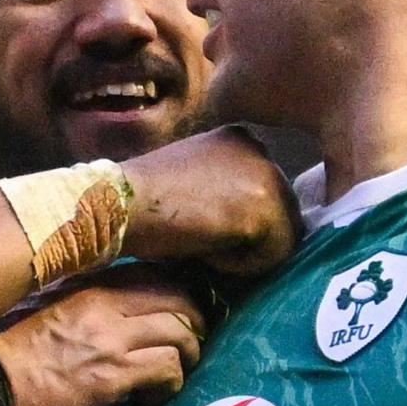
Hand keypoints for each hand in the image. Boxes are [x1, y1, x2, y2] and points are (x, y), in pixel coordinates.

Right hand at [0, 270, 207, 405]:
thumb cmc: (8, 352)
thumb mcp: (48, 310)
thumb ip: (84, 305)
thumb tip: (114, 315)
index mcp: (88, 286)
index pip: (152, 274)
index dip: (178, 292)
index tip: (181, 312)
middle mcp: (105, 304)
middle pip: (178, 298)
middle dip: (194, 322)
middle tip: (190, 344)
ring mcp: (111, 339)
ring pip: (181, 333)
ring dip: (187, 358)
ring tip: (172, 375)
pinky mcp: (112, 376)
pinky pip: (167, 370)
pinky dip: (170, 386)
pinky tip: (152, 398)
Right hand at [123, 128, 299, 277]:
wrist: (123, 203)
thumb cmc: (145, 198)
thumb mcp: (196, 179)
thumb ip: (229, 189)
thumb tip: (254, 228)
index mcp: (243, 138)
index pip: (268, 193)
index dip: (242, 221)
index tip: (204, 225)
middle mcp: (262, 150)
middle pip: (283, 213)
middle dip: (250, 237)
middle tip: (203, 240)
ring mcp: (268, 177)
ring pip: (283, 236)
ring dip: (246, 252)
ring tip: (203, 245)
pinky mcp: (266, 209)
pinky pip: (274, 257)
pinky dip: (241, 266)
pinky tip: (207, 251)